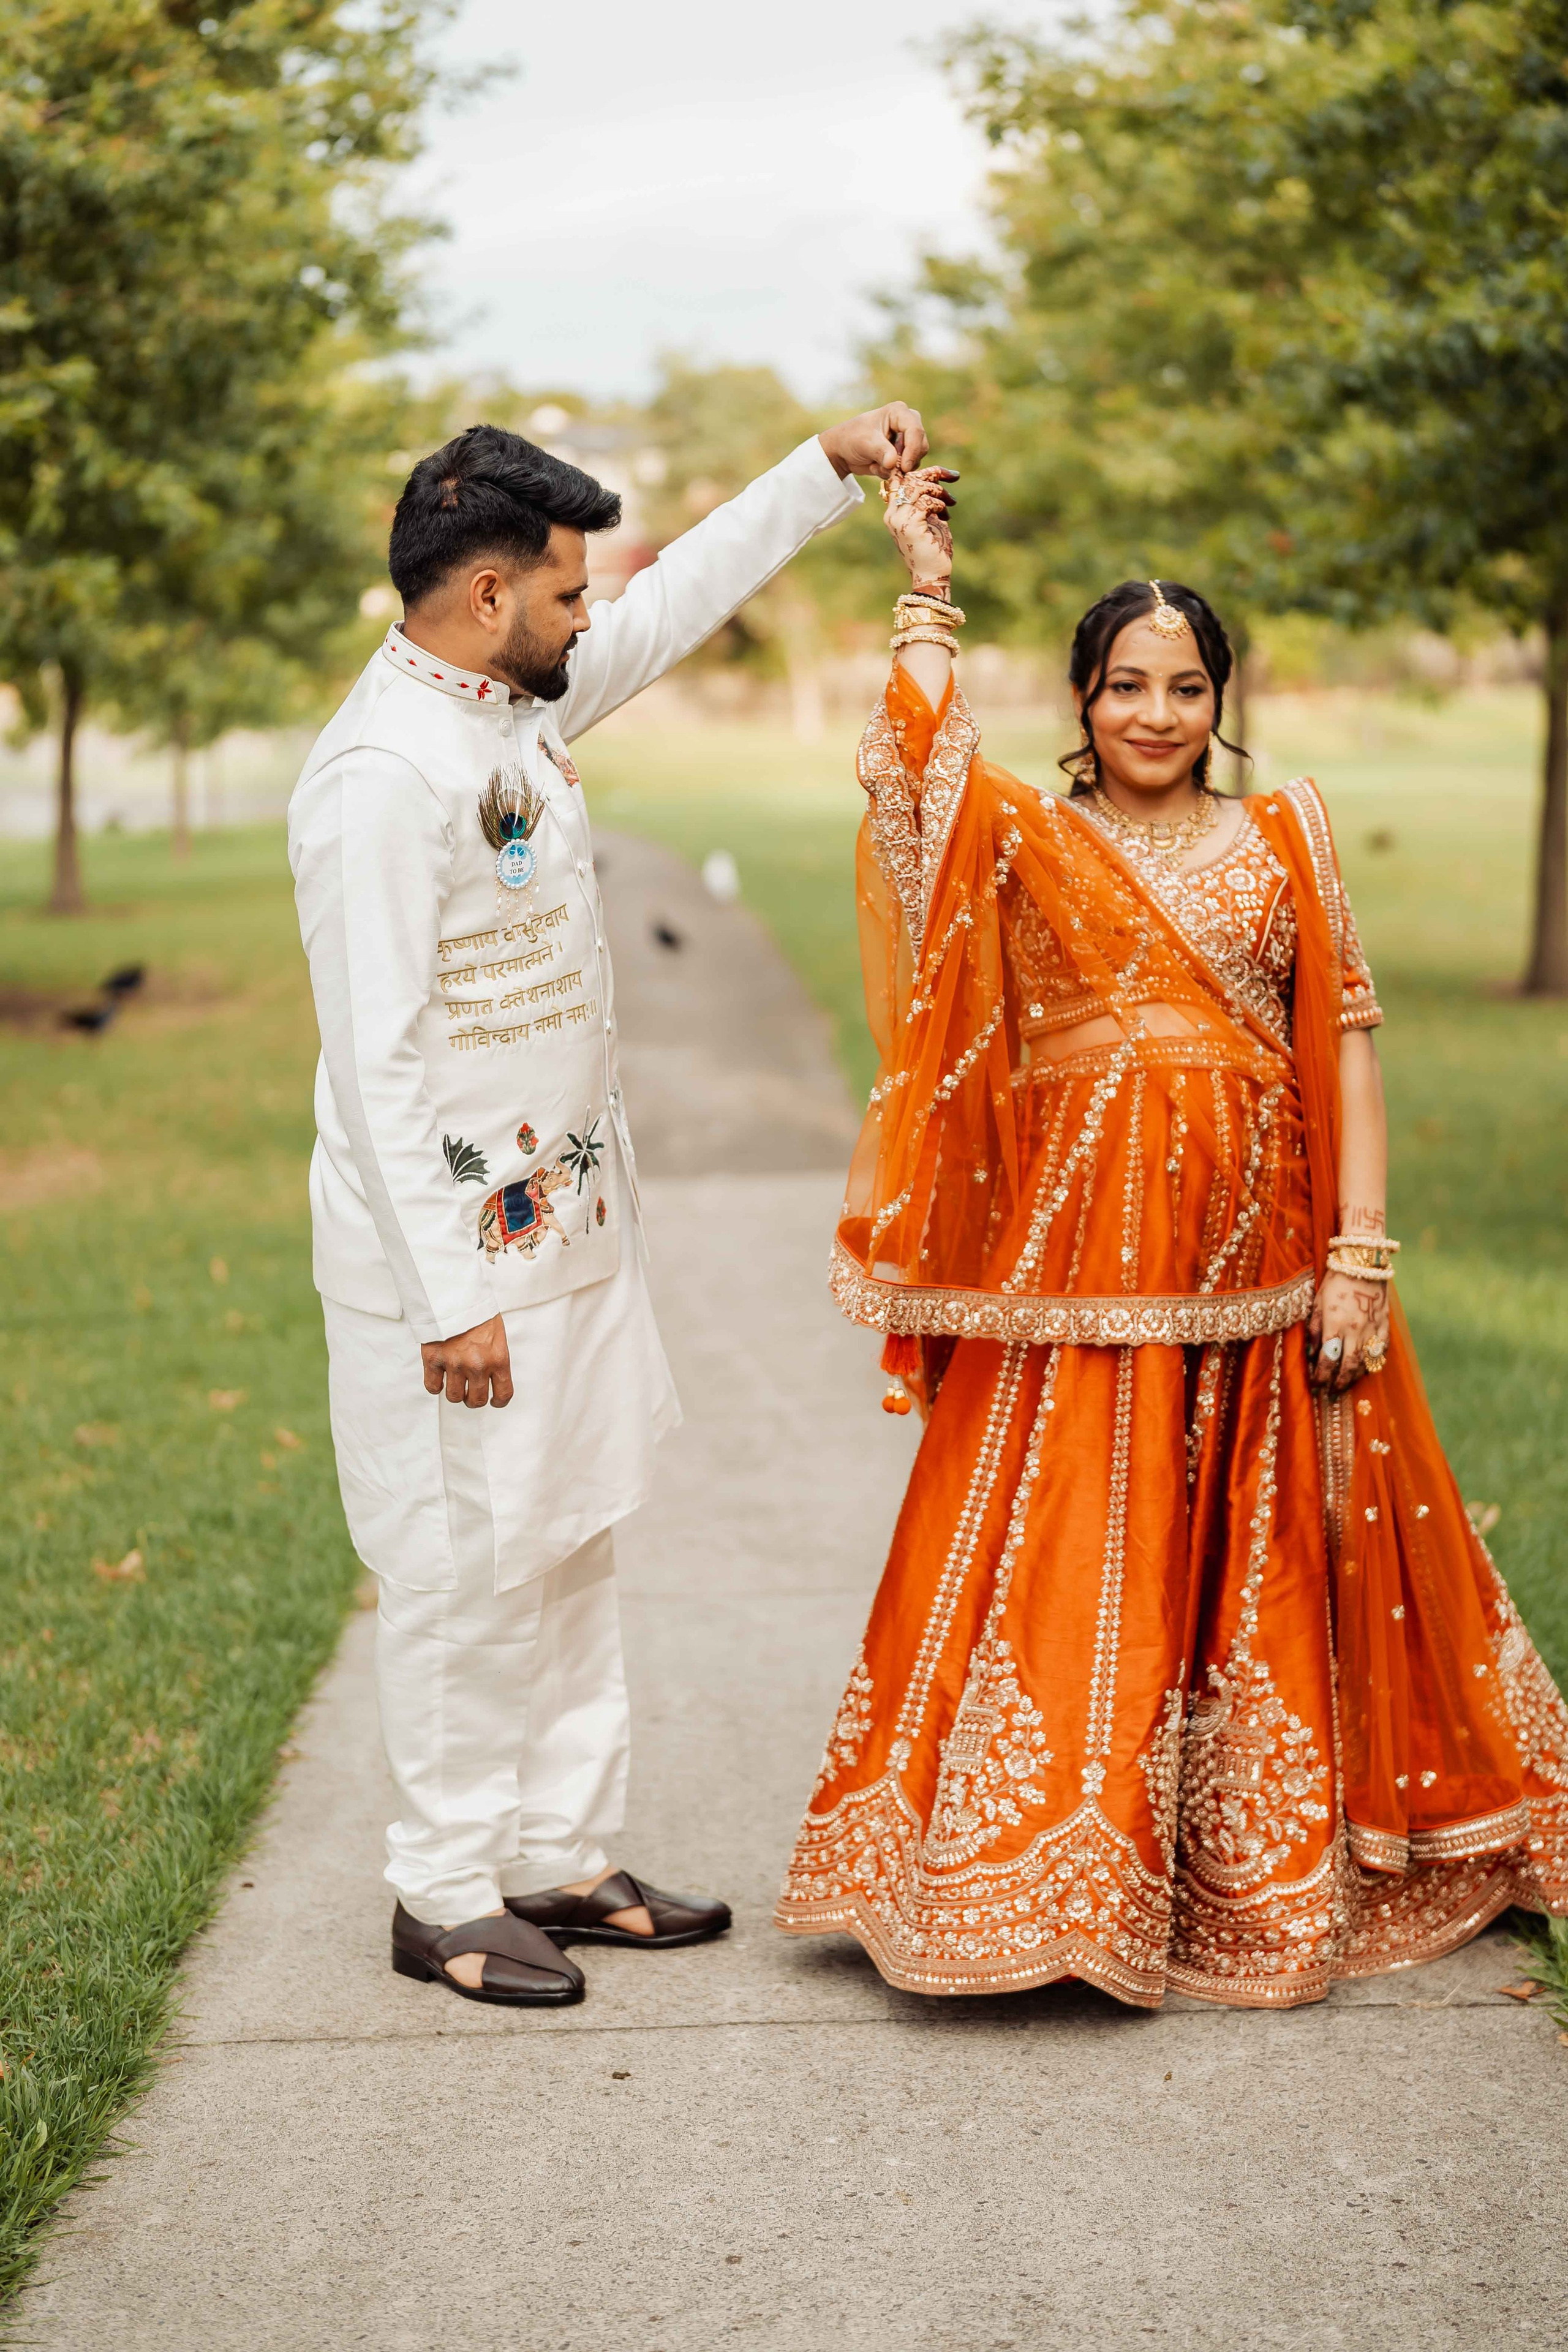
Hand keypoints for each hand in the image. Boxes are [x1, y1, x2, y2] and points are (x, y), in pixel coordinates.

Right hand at [421, 1314, 512, 1409]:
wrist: (455, 1293)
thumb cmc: (477, 1311)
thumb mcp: (497, 1334)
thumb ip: (496, 1357)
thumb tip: (494, 1376)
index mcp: (498, 1358)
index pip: (504, 1393)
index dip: (499, 1401)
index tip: (494, 1401)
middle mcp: (478, 1365)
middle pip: (476, 1400)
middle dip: (474, 1399)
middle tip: (471, 1391)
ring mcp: (454, 1363)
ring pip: (454, 1397)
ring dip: (455, 1393)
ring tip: (455, 1383)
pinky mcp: (434, 1359)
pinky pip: (432, 1386)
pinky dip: (435, 1385)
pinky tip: (439, 1378)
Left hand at [819, 402, 929, 480]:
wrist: (842, 451)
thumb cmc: (851, 438)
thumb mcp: (865, 443)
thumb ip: (881, 451)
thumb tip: (893, 463)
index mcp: (899, 412)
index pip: (915, 430)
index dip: (913, 450)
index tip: (904, 467)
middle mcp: (907, 424)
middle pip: (921, 445)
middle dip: (906, 461)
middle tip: (891, 470)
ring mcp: (906, 440)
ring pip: (916, 459)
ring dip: (897, 469)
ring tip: (877, 465)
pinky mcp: (903, 454)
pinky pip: (907, 468)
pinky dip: (893, 473)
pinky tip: (877, 467)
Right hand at [883, 465, 958, 591]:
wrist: (932, 575)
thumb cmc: (933, 549)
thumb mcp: (928, 519)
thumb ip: (925, 501)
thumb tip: (934, 479)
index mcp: (893, 513)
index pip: (901, 480)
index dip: (922, 471)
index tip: (943, 473)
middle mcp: (892, 515)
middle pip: (910, 479)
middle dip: (934, 474)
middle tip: (953, 478)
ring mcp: (899, 520)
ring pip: (917, 487)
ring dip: (938, 490)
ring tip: (950, 502)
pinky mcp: (910, 525)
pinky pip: (925, 501)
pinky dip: (939, 504)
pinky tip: (945, 515)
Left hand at [1308, 1272, 1389, 1392]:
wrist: (1363, 1264)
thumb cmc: (1335, 1282)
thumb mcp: (1317, 1303)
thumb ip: (1314, 1329)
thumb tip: (1311, 1353)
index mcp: (1335, 1325)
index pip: (1327, 1359)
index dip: (1321, 1376)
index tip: (1315, 1385)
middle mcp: (1355, 1330)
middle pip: (1347, 1366)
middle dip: (1338, 1383)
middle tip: (1331, 1393)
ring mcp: (1372, 1329)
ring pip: (1365, 1362)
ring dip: (1354, 1377)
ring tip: (1345, 1385)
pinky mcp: (1385, 1325)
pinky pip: (1380, 1350)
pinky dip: (1372, 1362)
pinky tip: (1365, 1369)